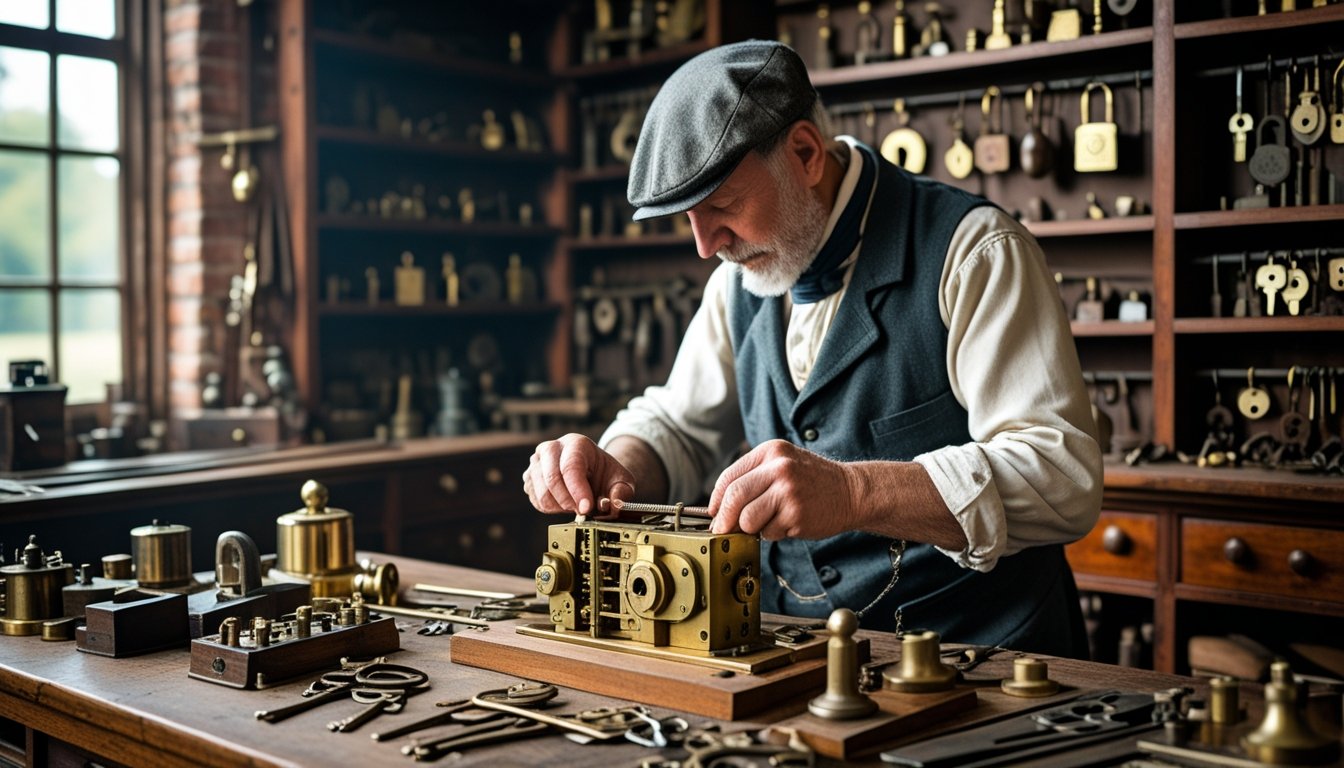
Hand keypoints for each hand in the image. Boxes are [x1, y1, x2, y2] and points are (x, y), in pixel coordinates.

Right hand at [523, 433, 634, 515]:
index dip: (578, 490)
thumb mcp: (621, 479)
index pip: (571, 466)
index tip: (586, 508)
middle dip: (568, 501)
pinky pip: (536, 501)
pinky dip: (551, 509)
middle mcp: (551, 448)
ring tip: (575, 505)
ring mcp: (536, 462)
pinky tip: (564, 503)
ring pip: (542, 493)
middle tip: (583, 511)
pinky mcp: (529, 477)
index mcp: (575, 443)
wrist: (590, 471)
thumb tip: (614, 505)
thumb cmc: (603, 473)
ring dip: (560, 507)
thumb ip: (622, 491)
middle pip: (552, 479)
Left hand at [706, 439, 857, 539]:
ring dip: (751, 528)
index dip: (717, 500)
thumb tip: (719, 508)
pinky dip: (772, 534)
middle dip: (724, 519)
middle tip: (723, 530)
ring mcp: (788, 490)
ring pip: (747, 519)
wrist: (850, 492)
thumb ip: (753, 479)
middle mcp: (779, 467)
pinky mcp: (796, 513)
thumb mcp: (782, 465)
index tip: (714, 513)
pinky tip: (788, 524)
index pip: (729, 476)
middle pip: (734, 497)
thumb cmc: (812, 482)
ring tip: (768, 523)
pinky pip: (768, 532)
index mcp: (770, 451)